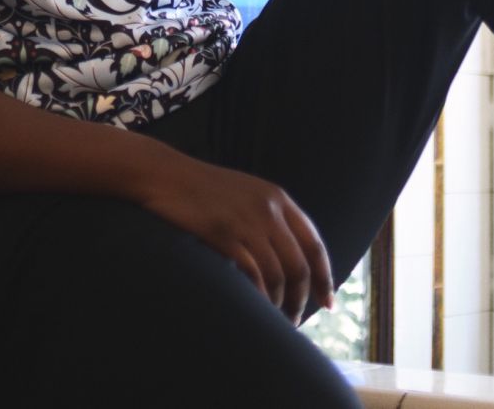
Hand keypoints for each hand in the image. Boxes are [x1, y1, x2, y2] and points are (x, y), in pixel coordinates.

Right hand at [132, 149, 334, 323]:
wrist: (166, 174)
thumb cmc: (203, 188)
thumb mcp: (246, 192)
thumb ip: (270, 216)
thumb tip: (290, 255)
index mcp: (278, 198)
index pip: (314, 244)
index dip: (324, 277)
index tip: (327, 303)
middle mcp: (268, 209)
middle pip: (299, 265)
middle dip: (302, 299)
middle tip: (295, 320)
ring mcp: (246, 221)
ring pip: (278, 274)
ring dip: (280, 303)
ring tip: (274, 320)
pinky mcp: (224, 234)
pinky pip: (252, 273)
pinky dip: (258, 296)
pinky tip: (255, 307)